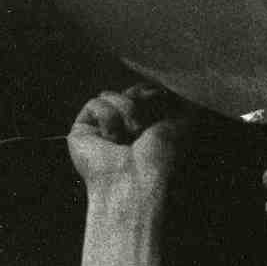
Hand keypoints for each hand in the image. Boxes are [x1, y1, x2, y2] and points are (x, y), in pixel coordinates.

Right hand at [68, 86, 188, 195]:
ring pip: (112, 94)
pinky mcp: (82, 132)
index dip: (156, 93)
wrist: (139, 182)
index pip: (150, 91)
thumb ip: (180, 101)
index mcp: (152, 127)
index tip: (163, 103)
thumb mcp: (185, 123)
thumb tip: (169, 83)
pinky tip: (112, 141)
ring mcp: (104, 129)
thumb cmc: (165, 158)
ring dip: (128, 112)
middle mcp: (128, 127)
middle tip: (146, 126)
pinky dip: (109, 119)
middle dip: (142, 101)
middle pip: (130, 90)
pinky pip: (96, 103)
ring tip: (132, 136)